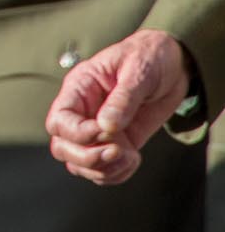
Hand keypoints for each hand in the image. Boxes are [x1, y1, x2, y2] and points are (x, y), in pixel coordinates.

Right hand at [45, 28, 193, 184]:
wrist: (173, 65)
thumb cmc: (149, 57)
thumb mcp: (137, 71)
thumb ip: (122, 99)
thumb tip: (106, 126)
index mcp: (79, 89)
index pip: (59, 120)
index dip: (79, 134)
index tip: (107, 134)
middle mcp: (83, 112)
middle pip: (62, 147)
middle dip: (87, 157)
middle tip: (118, 151)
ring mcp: (99, 131)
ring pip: (79, 164)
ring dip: (103, 169)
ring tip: (130, 157)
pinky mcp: (117, 144)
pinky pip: (103, 169)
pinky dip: (116, 174)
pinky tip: (134, 161)